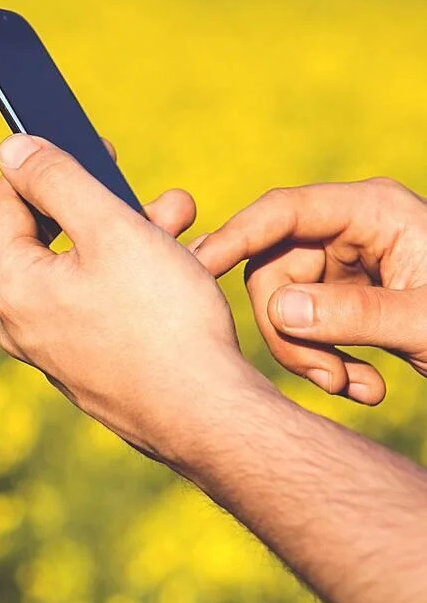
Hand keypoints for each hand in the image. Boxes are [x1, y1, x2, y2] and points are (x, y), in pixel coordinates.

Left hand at [0, 134, 267, 463]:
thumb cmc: (162, 320)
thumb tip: (10, 149)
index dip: (43, 166)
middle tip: (156, 192)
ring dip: (131, 236)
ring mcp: (56, 351)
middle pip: (50, 238)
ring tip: (184, 219)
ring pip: (84, 271)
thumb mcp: (111, 228)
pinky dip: (135, 278)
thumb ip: (57, 180)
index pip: (4, 205)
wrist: (211, 418)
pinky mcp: (90, 370)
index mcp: (13, 287)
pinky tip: (184, 266)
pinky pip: (102, 306)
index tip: (90, 145)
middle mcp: (22, 323)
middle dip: (105, 203)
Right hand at [192, 178, 426, 405]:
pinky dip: (328, 361)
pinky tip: (366, 389)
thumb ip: (353, 315)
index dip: (235, 238)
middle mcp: (354, 230)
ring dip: (311, 355)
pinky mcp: (351, 298)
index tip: (197, 269)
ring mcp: (351, 264)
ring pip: (286, 304)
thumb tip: (278, 312)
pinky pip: (310, 325)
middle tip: (325, 379)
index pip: (284, 212)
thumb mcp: (425, 322)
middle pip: (274, 268)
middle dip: (290, 329)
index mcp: (374, 211)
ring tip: (355, 391)